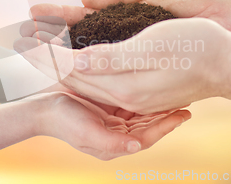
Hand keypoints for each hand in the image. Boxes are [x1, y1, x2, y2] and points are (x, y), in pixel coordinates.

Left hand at [15, 16, 230, 113]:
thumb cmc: (196, 48)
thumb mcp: (151, 48)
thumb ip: (110, 58)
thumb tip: (73, 60)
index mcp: (122, 85)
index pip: (72, 70)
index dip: (44, 53)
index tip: (21, 38)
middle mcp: (123, 93)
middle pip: (73, 77)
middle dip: (45, 59)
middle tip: (19, 40)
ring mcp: (133, 92)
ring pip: (85, 78)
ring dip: (60, 62)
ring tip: (38, 46)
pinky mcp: (142, 87)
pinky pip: (102, 78)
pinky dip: (82, 66)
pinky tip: (77, 56)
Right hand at [27, 89, 190, 159]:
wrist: (43, 108)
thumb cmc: (63, 122)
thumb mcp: (87, 134)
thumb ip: (111, 143)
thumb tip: (137, 146)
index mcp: (114, 144)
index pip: (147, 137)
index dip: (166, 126)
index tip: (184, 113)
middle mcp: (117, 133)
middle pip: (149, 125)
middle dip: (167, 114)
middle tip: (187, 100)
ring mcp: (113, 119)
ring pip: (143, 113)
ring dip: (158, 104)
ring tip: (177, 92)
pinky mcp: (108, 106)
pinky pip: (131, 101)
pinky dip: (144, 96)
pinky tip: (155, 85)